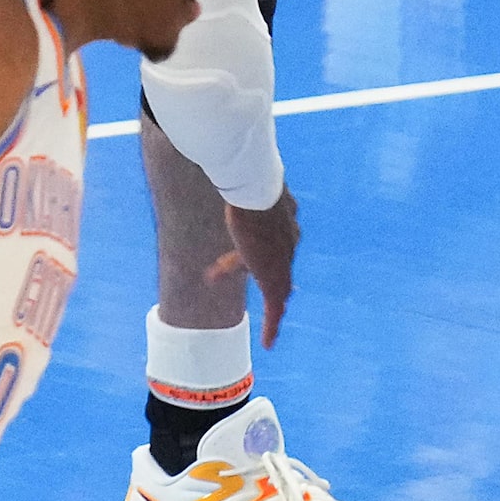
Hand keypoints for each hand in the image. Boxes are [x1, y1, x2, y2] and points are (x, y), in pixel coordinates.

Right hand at [211, 186, 299, 346]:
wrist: (255, 190)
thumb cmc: (241, 176)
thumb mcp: (236, 178)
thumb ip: (232, 175)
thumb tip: (211, 156)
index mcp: (282, 218)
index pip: (269, 239)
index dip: (252, 248)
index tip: (243, 252)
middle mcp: (289, 239)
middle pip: (276, 265)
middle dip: (261, 277)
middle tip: (253, 295)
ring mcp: (284, 259)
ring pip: (280, 289)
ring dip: (271, 306)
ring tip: (270, 327)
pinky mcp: (274, 277)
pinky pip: (275, 308)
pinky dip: (272, 326)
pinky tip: (268, 344)